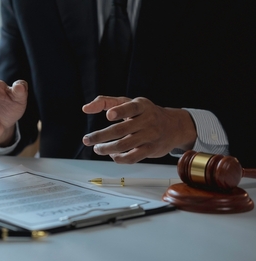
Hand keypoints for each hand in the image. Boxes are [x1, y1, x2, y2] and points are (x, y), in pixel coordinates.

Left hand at [82, 96, 196, 163]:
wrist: (174, 126)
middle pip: (121, 130)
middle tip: (87, 139)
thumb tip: (86, 108)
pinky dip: (118, 158)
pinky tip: (112, 154)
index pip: (131, 108)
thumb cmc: (144, 113)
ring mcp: (150, 135)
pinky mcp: (151, 149)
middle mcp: (147, 120)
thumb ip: (105, 102)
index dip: (120, 111)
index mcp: (141, 105)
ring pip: (124, 145)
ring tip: (97, 148)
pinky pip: (132, 157)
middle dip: (100, 136)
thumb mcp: (128, 102)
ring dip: (106, 148)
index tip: (109, 115)